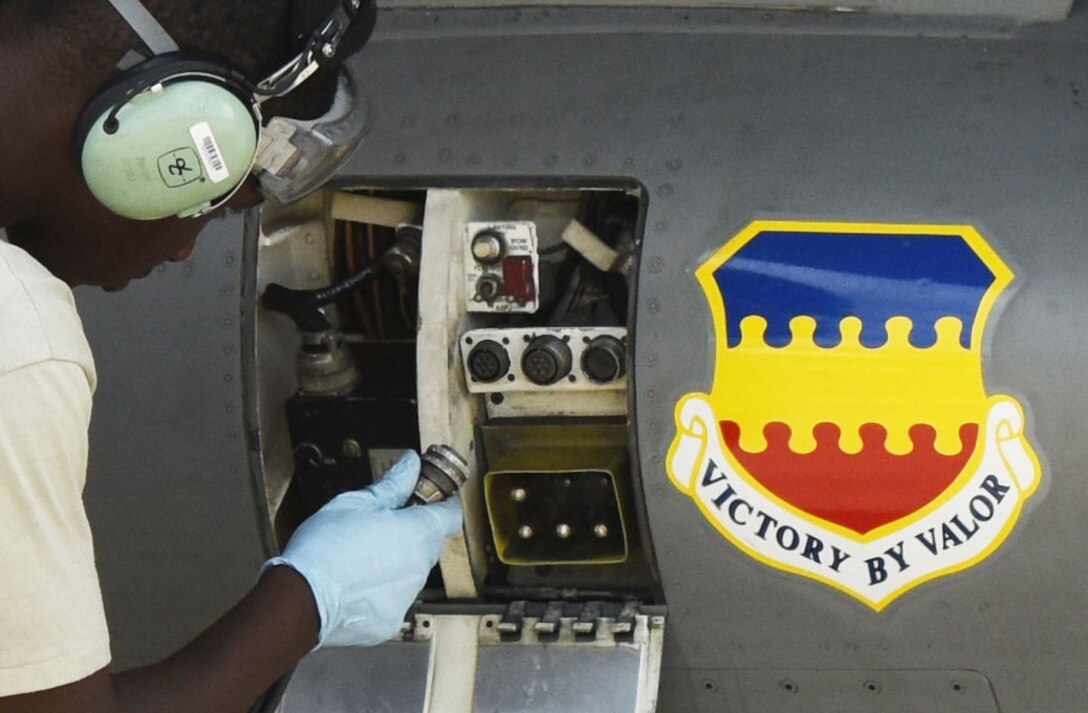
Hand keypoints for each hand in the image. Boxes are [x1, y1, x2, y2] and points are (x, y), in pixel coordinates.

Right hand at [262, 450, 462, 648]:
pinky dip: (380, 590)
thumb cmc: (325, 548)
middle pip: (429, 543)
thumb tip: (410, 464)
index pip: (451, 515)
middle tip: (383, 523)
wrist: (299, 598)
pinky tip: (355, 582)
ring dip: (395, 562)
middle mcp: (420, 567)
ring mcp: (407, 596)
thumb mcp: (356, 502)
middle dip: (412, 532)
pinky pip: (394, 599)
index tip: (432, 497)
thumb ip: (392, 484)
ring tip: (361, 555)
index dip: (444, 503)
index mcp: (417, 533)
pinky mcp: (390, 620)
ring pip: (411, 572)